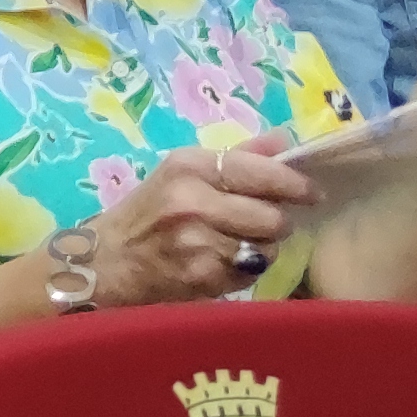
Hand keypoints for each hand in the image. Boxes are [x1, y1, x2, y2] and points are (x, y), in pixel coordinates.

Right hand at [88, 139, 317, 307]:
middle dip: (276, 222)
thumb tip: (285, 140)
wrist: (103, 264)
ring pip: (265, 248)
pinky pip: (249, 274)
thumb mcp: (180, 175)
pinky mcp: (202, 276)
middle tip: (263, 224)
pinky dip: (244, 271)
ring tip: (237, 245)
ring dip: (261, 249)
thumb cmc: (146, 214)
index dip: (293, 184)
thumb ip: (236, 157)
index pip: (258, 170)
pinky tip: (222, 264)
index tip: (313, 193)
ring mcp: (198, 241)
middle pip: (271, 215)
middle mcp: (193, 200)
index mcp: (188, 166)